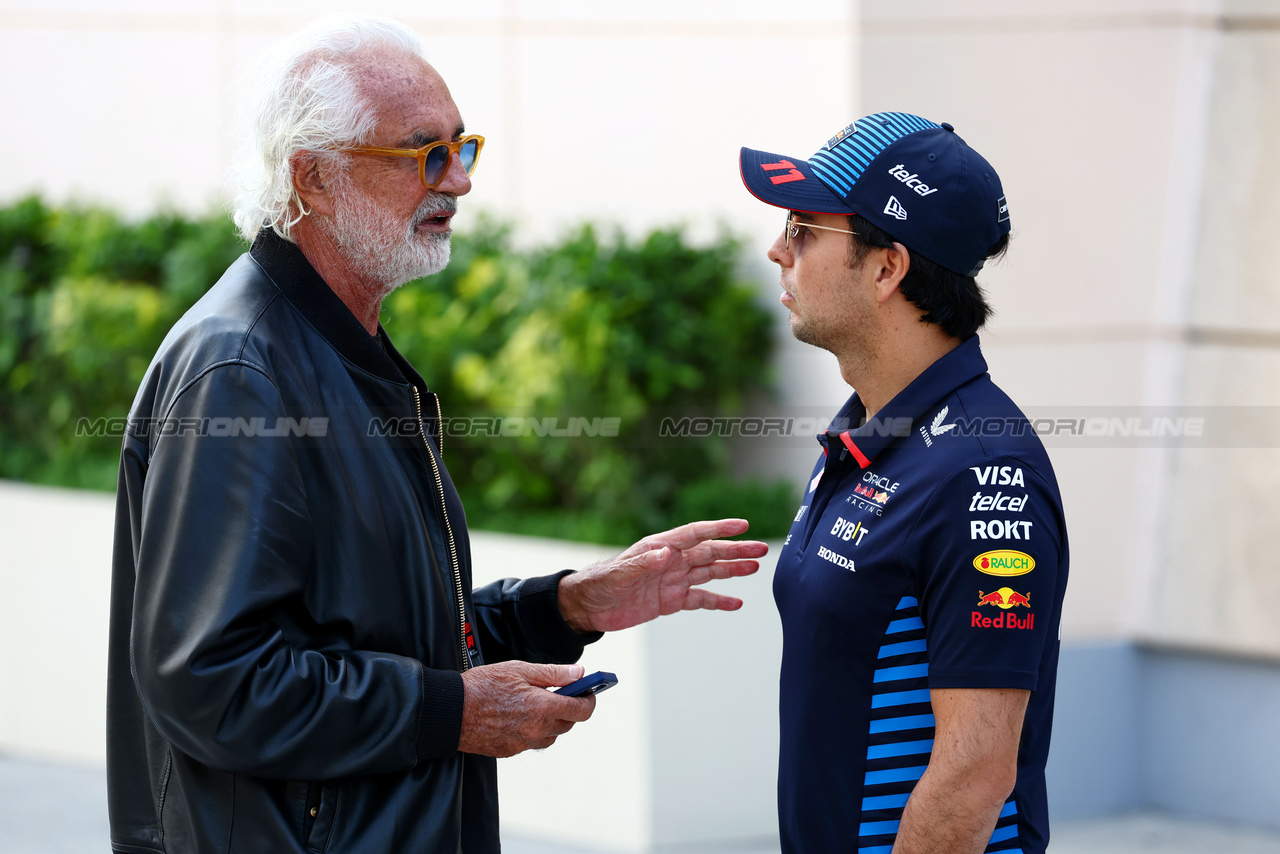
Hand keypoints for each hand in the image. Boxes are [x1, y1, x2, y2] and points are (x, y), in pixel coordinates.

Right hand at [457, 661, 595, 757]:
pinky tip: (521, 715)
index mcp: (542, 707)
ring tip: (538, 702)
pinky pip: (533, 742)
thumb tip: (579, 673)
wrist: (450, 712)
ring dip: (553, 720)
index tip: (590, 691)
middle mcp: (536, 730)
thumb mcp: (519, 669)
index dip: (590, 700)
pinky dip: (535, 730)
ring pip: (552, 735)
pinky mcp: (511, 751)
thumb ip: (553, 673)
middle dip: (570, 708)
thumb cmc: (481, 686)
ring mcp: (523, 743)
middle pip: (569, 723)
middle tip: (562, 692)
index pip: (581, 710)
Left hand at [557, 518, 768, 633]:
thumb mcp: (619, 573)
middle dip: (735, 550)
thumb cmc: (599, 582)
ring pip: (710, 572)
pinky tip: (736, 603)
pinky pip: (700, 599)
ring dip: (733, 570)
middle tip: (761, 548)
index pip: (696, 533)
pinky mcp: (671, 601)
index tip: (742, 525)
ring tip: (756, 567)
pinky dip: (719, 600)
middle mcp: (671, 561)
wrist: (587, 607)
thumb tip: (667, 554)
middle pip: (710, 552)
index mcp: (660, 547)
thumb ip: (644, 564)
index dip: (719, 528)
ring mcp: (673, 580)